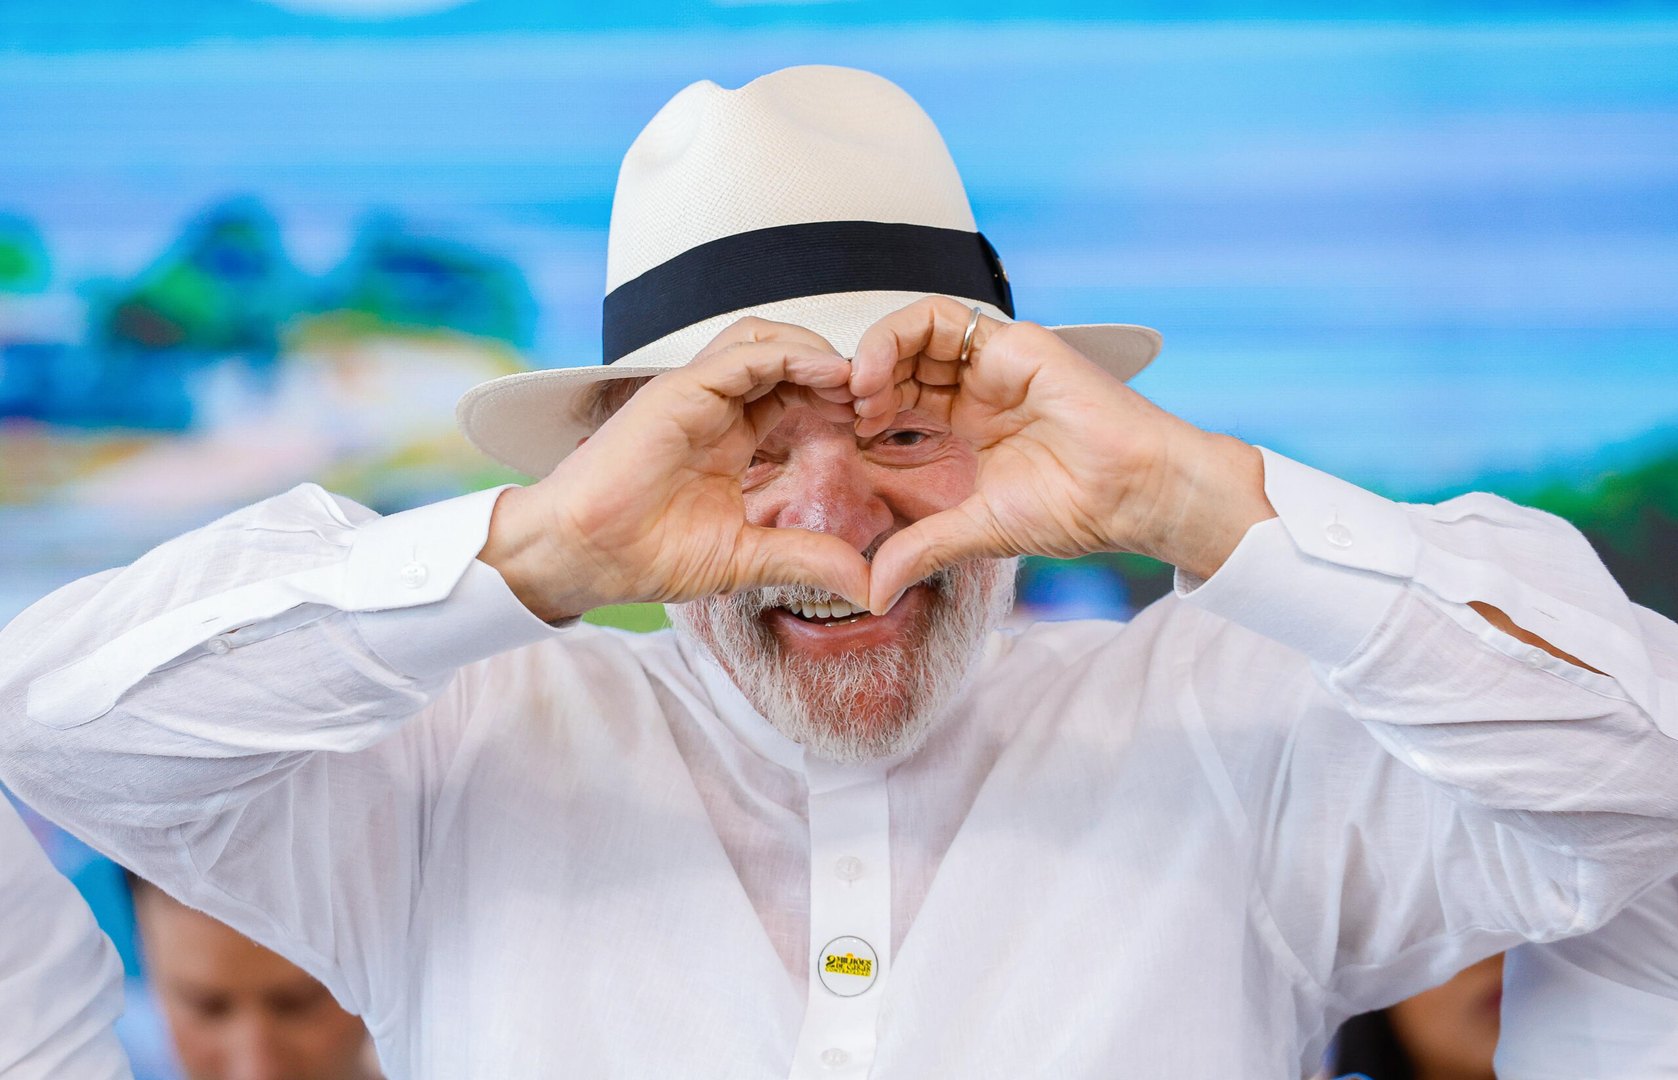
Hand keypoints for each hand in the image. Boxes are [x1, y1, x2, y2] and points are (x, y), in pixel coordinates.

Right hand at [484, 318, 871, 621]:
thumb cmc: (643, 555)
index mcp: (729, 437)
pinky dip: (791, 355)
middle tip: (878, 398)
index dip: (838, 400)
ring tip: (858, 381)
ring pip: (767, 340)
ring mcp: (696, 393)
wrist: (581, 556)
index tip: (877, 425)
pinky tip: (829, 376)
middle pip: (786, 356)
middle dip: (837, 369)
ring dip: (818, 352)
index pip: (793, 394)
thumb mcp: (745, 558)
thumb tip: (867, 583)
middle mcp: (714, 406)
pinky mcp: (679, 389)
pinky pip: (743, 354)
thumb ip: (804, 558)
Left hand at [849, 297, 1272, 612]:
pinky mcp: (1008, 343)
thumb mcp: (977, 531)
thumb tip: (873, 591)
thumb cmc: (1076, 511)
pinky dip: (894, 340)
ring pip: (909, 338)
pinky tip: (874, 379)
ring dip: (870, 362)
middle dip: (855, 390)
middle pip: (895, 369)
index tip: (827, 449)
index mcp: (965, 430)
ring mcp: (990, 364)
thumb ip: (922, 548)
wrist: (1134, 493)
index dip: (854, 421)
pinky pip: (938, 320)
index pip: (893, 408)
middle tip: (832, 419)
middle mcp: (973, 392)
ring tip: (854, 399)